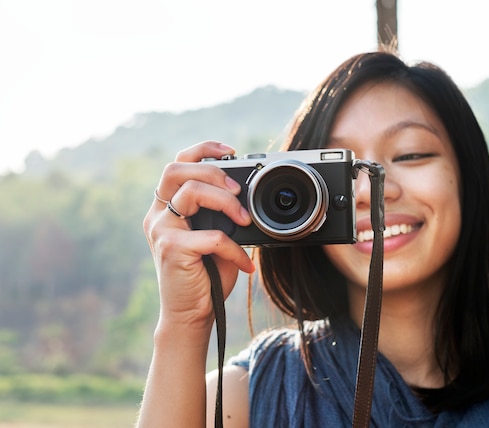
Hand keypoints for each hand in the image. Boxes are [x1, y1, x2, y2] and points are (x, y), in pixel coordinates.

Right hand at [143, 141, 254, 332]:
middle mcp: (158, 215)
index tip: (231, 152)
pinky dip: (235, 249)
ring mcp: (161, 230)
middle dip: (214, 172)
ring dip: (226, 201)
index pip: (177, 164)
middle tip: (239, 191)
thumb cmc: (206, 276)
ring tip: (245, 219)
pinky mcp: (171, 248)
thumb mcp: (216, 237)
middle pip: (177, 169)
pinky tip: (246, 264)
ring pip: (192, 192)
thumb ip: (222, 214)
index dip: (202, 150)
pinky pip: (211, 236)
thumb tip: (248, 194)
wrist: (192, 315)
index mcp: (167, 208)